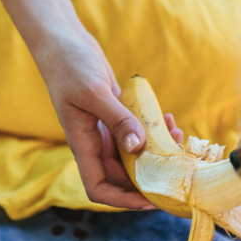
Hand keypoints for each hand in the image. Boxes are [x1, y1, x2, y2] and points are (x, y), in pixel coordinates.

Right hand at [32, 27, 183, 209]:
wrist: (63, 40)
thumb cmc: (68, 64)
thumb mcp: (93, 92)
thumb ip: (118, 120)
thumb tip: (138, 148)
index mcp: (82, 145)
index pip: (99, 188)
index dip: (123, 200)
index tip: (150, 200)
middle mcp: (95, 143)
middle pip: (124, 177)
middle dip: (151, 177)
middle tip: (178, 168)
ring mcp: (107, 130)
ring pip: (135, 156)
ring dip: (158, 153)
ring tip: (178, 136)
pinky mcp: (117, 116)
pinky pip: (140, 134)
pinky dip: (156, 131)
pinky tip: (169, 119)